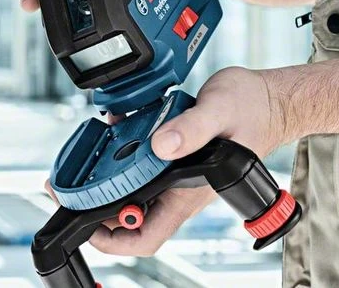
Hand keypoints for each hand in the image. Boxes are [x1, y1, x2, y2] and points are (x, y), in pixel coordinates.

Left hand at [71, 67, 286, 256]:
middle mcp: (180, 188)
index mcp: (188, 190)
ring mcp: (177, 175)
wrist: (269, 100)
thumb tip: (161, 145)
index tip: (85, 224)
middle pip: (132, 217)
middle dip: (97, 208)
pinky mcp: (176, 157)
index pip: (147, 234)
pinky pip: (143, 166)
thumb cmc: (253, 110)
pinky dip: (123, 157)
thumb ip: (192, 128)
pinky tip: (114, 134)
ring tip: (85, 163)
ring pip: (134, 192)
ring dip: (108, 181)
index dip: (112, 239)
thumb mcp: (220, 111)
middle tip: (69, 188)